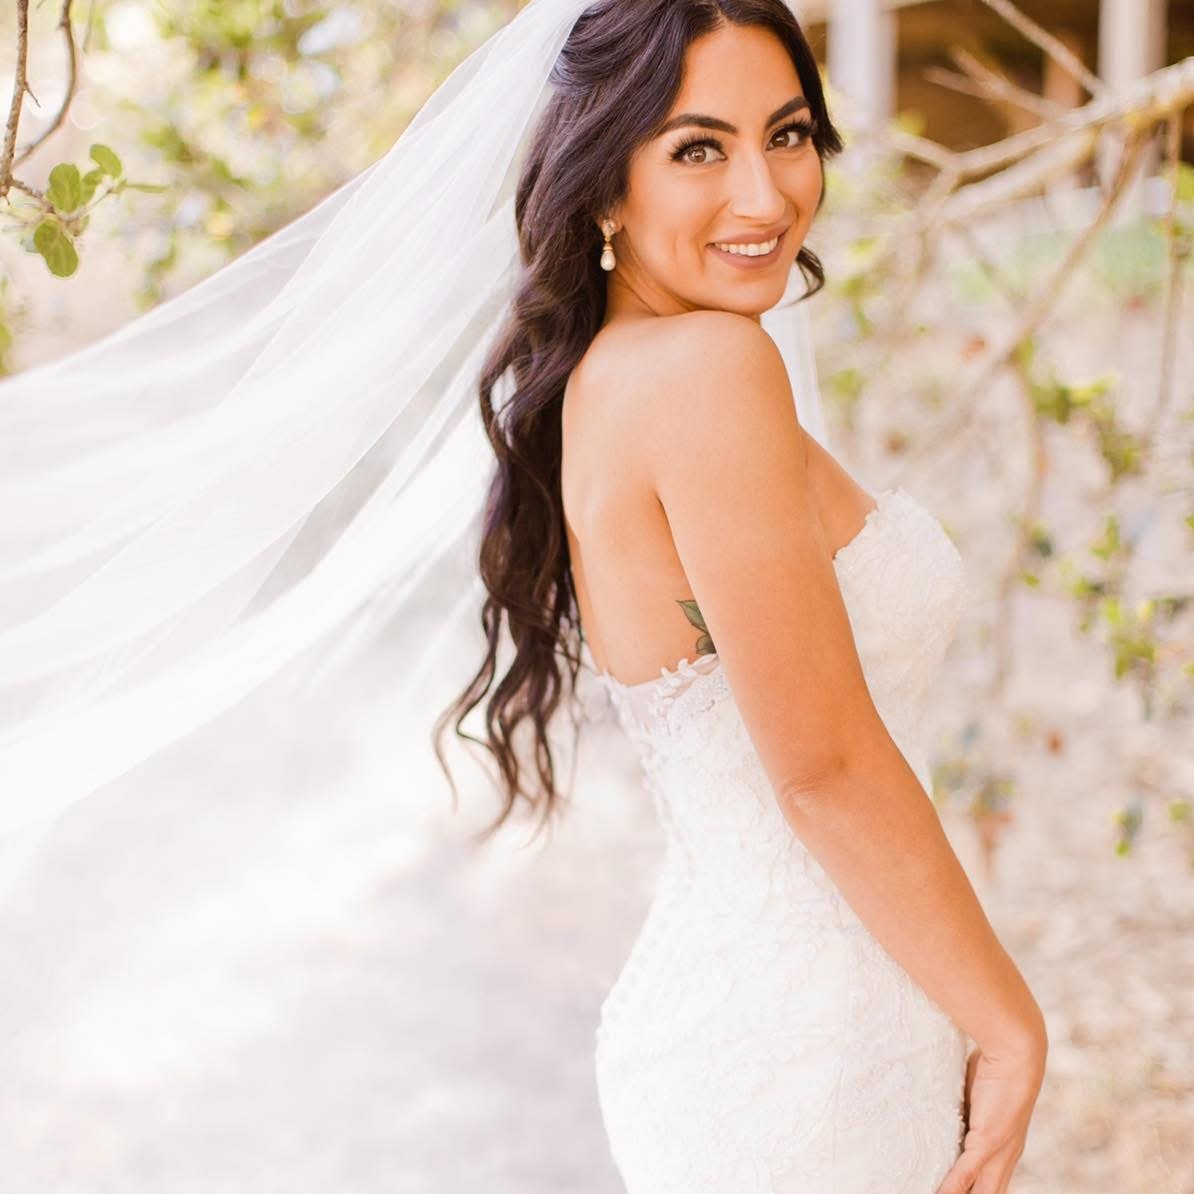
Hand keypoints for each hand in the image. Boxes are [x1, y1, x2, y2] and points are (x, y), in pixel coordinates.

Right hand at [935, 1035, 1045, 1193]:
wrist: (1016, 1055)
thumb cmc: (998, 1068)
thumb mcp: (978, 1096)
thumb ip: (965, 1109)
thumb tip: (947, 1105)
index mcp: (1006, 1150)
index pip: (990, 1184)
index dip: (974, 1192)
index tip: (952, 1191)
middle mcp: (1005, 1158)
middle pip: (988, 1192)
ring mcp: (998, 1153)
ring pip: (980, 1192)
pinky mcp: (987, 1143)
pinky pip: (966, 1173)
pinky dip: (952, 1187)